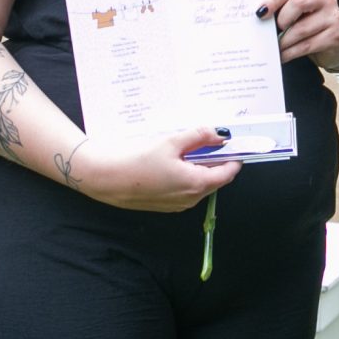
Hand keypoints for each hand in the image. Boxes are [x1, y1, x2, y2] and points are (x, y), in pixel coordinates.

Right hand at [68, 124, 241, 211]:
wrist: (104, 178)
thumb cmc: (136, 160)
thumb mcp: (171, 141)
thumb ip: (198, 136)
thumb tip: (218, 134)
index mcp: (197, 184)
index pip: (228, 172)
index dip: (233, 156)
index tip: (234, 142)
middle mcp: (190, 199)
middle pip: (214, 178)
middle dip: (214, 159)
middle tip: (207, 139)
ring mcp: (177, 204)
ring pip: (198, 183)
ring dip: (198, 165)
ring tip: (184, 146)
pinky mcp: (164, 204)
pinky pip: (184, 188)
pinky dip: (185, 173)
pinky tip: (170, 159)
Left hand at [261, 0, 338, 65]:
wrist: (336, 42)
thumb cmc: (310, 22)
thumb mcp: (298, 9)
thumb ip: (282, 6)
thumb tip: (259, 14)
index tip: (260, 11)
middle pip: (299, 1)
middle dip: (282, 17)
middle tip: (273, 30)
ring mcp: (332, 17)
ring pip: (301, 28)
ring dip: (282, 41)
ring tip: (274, 47)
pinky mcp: (334, 37)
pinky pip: (306, 45)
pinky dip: (290, 52)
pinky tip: (282, 55)